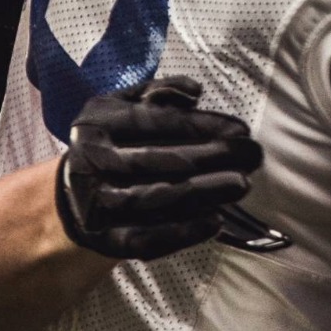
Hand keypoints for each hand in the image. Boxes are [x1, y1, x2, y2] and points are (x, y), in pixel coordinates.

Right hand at [55, 77, 265, 259]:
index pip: (153, 122)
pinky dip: (181, 233)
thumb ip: (159, 92)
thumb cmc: (116, 140)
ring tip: (243, 184)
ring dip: (203, 194)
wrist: (77, 190)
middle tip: (253, 156)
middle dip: (211, 158)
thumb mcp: (126, 105)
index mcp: (96, 123)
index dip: (200, 125)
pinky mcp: (104, 239)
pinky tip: (216, 221)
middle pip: (156, 161)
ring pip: (153, 199)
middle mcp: (91, 161)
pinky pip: (145, 238)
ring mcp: (95, 203)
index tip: (241, 129)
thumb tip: (195, 91)